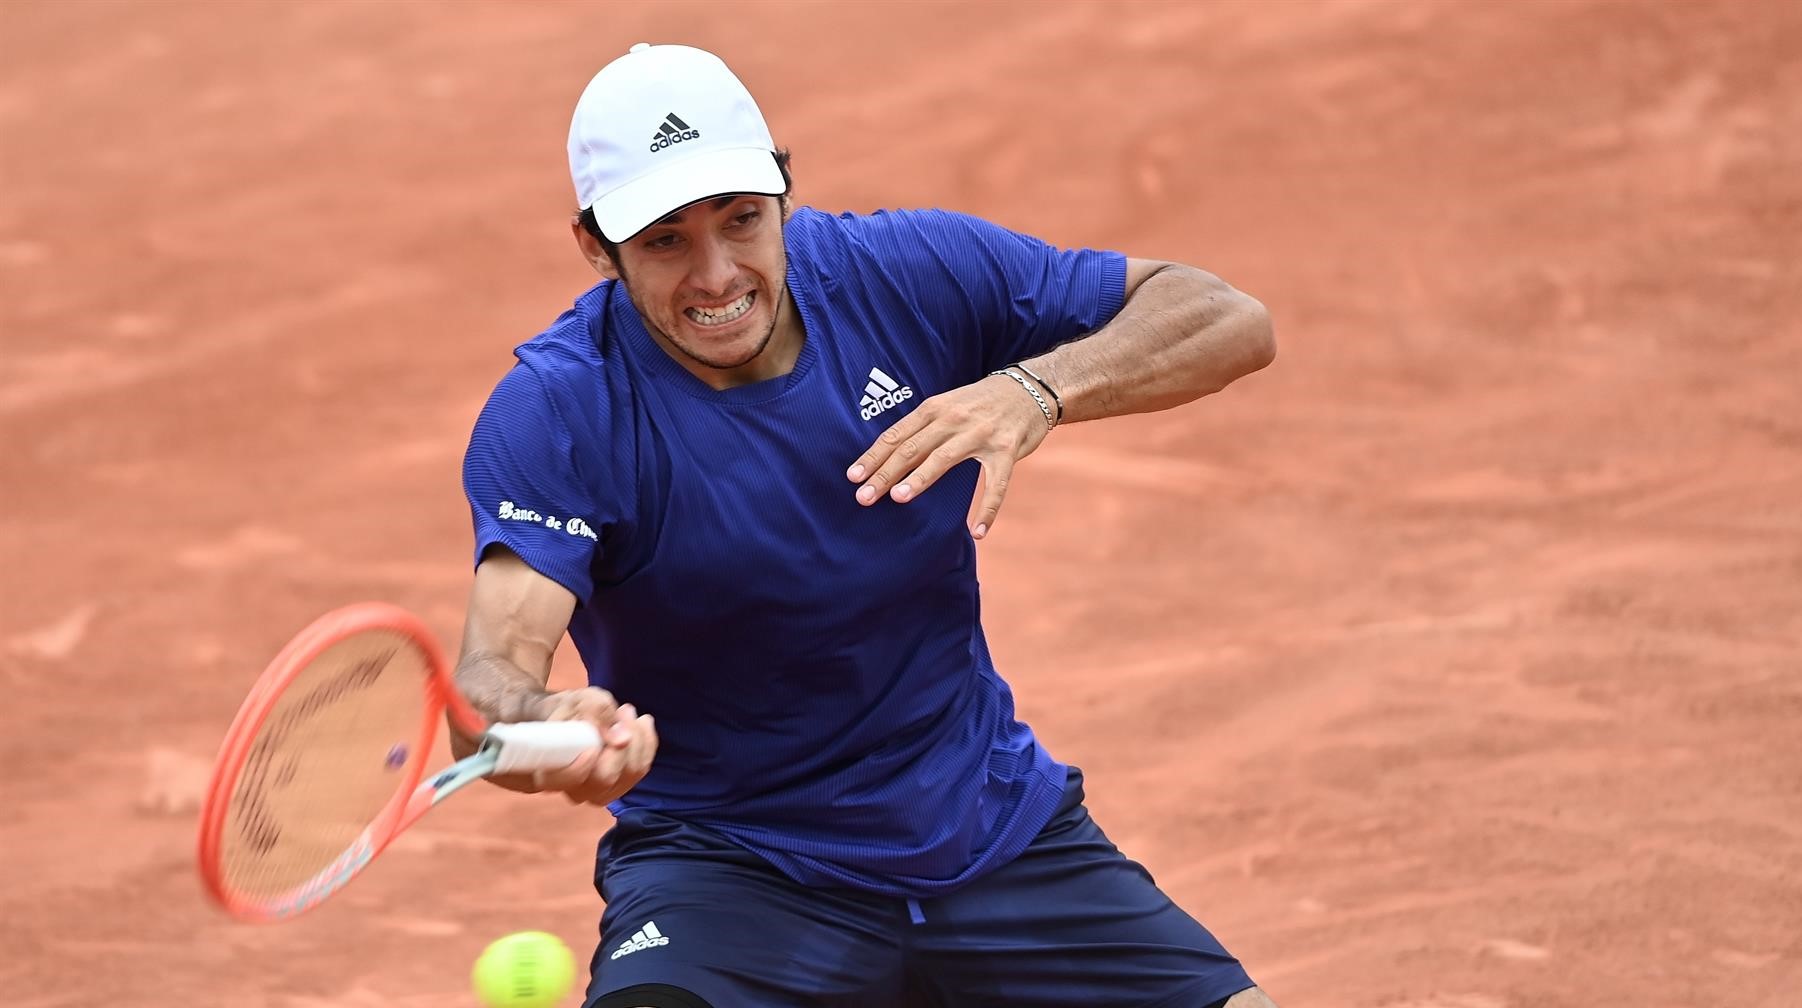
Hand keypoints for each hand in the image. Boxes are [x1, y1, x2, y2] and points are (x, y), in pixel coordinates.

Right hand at [517, 687, 658, 806]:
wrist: (569, 717)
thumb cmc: (567, 709)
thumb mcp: (578, 701)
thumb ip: (596, 714)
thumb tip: (621, 739)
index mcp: (550, 774)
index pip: (568, 779)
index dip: (582, 765)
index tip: (593, 742)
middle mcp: (575, 791)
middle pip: (606, 778)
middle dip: (622, 741)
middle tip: (623, 709)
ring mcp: (600, 792)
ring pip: (630, 773)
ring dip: (637, 738)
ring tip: (627, 711)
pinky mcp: (620, 785)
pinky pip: (642, 768)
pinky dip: (646, 742)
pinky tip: (642, 722)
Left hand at [845, 372, 1048, 538]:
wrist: (1030, 388)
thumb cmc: (980, 402)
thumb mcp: (948, 404)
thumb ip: (923, 426)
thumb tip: (889, 454)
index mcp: (935, 408)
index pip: (897, 435)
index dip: (873, 456)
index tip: (852, 476)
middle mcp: (954, 419)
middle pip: (912, 448)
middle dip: (885, 473)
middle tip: (864, 496)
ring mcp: (981, 435)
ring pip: (943, 459)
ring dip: (920, 480)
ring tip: (898, 498)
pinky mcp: (1006, 451)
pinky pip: (996, 485)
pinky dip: (987, 509)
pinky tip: (978, 531)